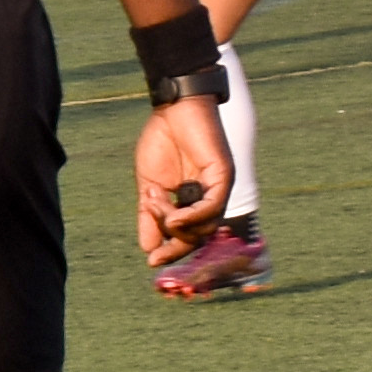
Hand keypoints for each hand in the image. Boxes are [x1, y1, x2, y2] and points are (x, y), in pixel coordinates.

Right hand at [141, 92, 231, 261]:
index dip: (170, 251)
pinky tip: (174, 217)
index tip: (151, 262)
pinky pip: (211, 207)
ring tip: (156, 205)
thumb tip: (147, 247)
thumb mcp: (149, 186)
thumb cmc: (162, 142)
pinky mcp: (223, 178)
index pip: (187, 236)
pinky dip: (192, 217)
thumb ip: (150, 216)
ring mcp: (219, 189)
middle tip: (152, 229)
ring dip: (175, 224)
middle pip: (197, 236)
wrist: (173, 109)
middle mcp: (210, 199)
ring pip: (204, 226)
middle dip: (172, 242)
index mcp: (192, 201)